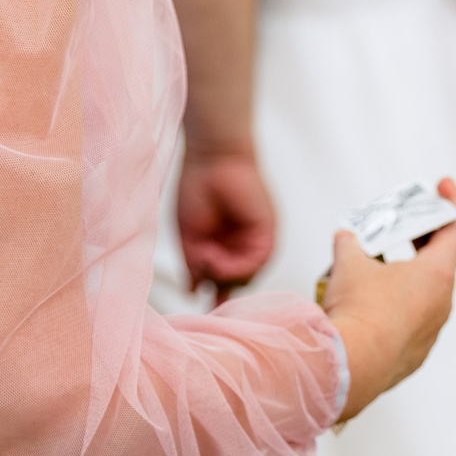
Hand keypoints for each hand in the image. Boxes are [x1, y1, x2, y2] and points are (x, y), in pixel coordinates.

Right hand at [178, 145, 278, 294]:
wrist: (211, 160)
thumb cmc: (196, 190)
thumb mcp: (189, 236)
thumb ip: (193, 265)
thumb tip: (193, 291)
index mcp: (222, 246)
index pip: (221, 279)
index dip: (212, 291)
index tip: (198, 295)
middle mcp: (240, 246)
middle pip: (234, 282)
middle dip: (216, 283)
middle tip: (201, 267)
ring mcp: (254, 241)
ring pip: (246, 277)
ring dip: (223, 276)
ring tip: (207, 259)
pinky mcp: (266, 234)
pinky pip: (256, 263)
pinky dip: (236, 268)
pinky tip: (218, 259)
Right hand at [320, 177, 455, 422]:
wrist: (350, 367)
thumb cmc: (358, 309)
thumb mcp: (348, 264)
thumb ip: (350, 244)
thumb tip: (345, 239)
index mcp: (438, 275)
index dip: (453, 203)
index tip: (445, 185)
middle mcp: (442, 304)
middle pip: (440, 262)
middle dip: (421, 239)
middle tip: (403, 224)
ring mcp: (430, 333)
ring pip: (423, 296)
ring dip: (404, 277)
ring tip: (373, 266)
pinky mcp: (413, 356)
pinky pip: (409, 323)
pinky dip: (394, 308)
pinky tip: (366, 306)